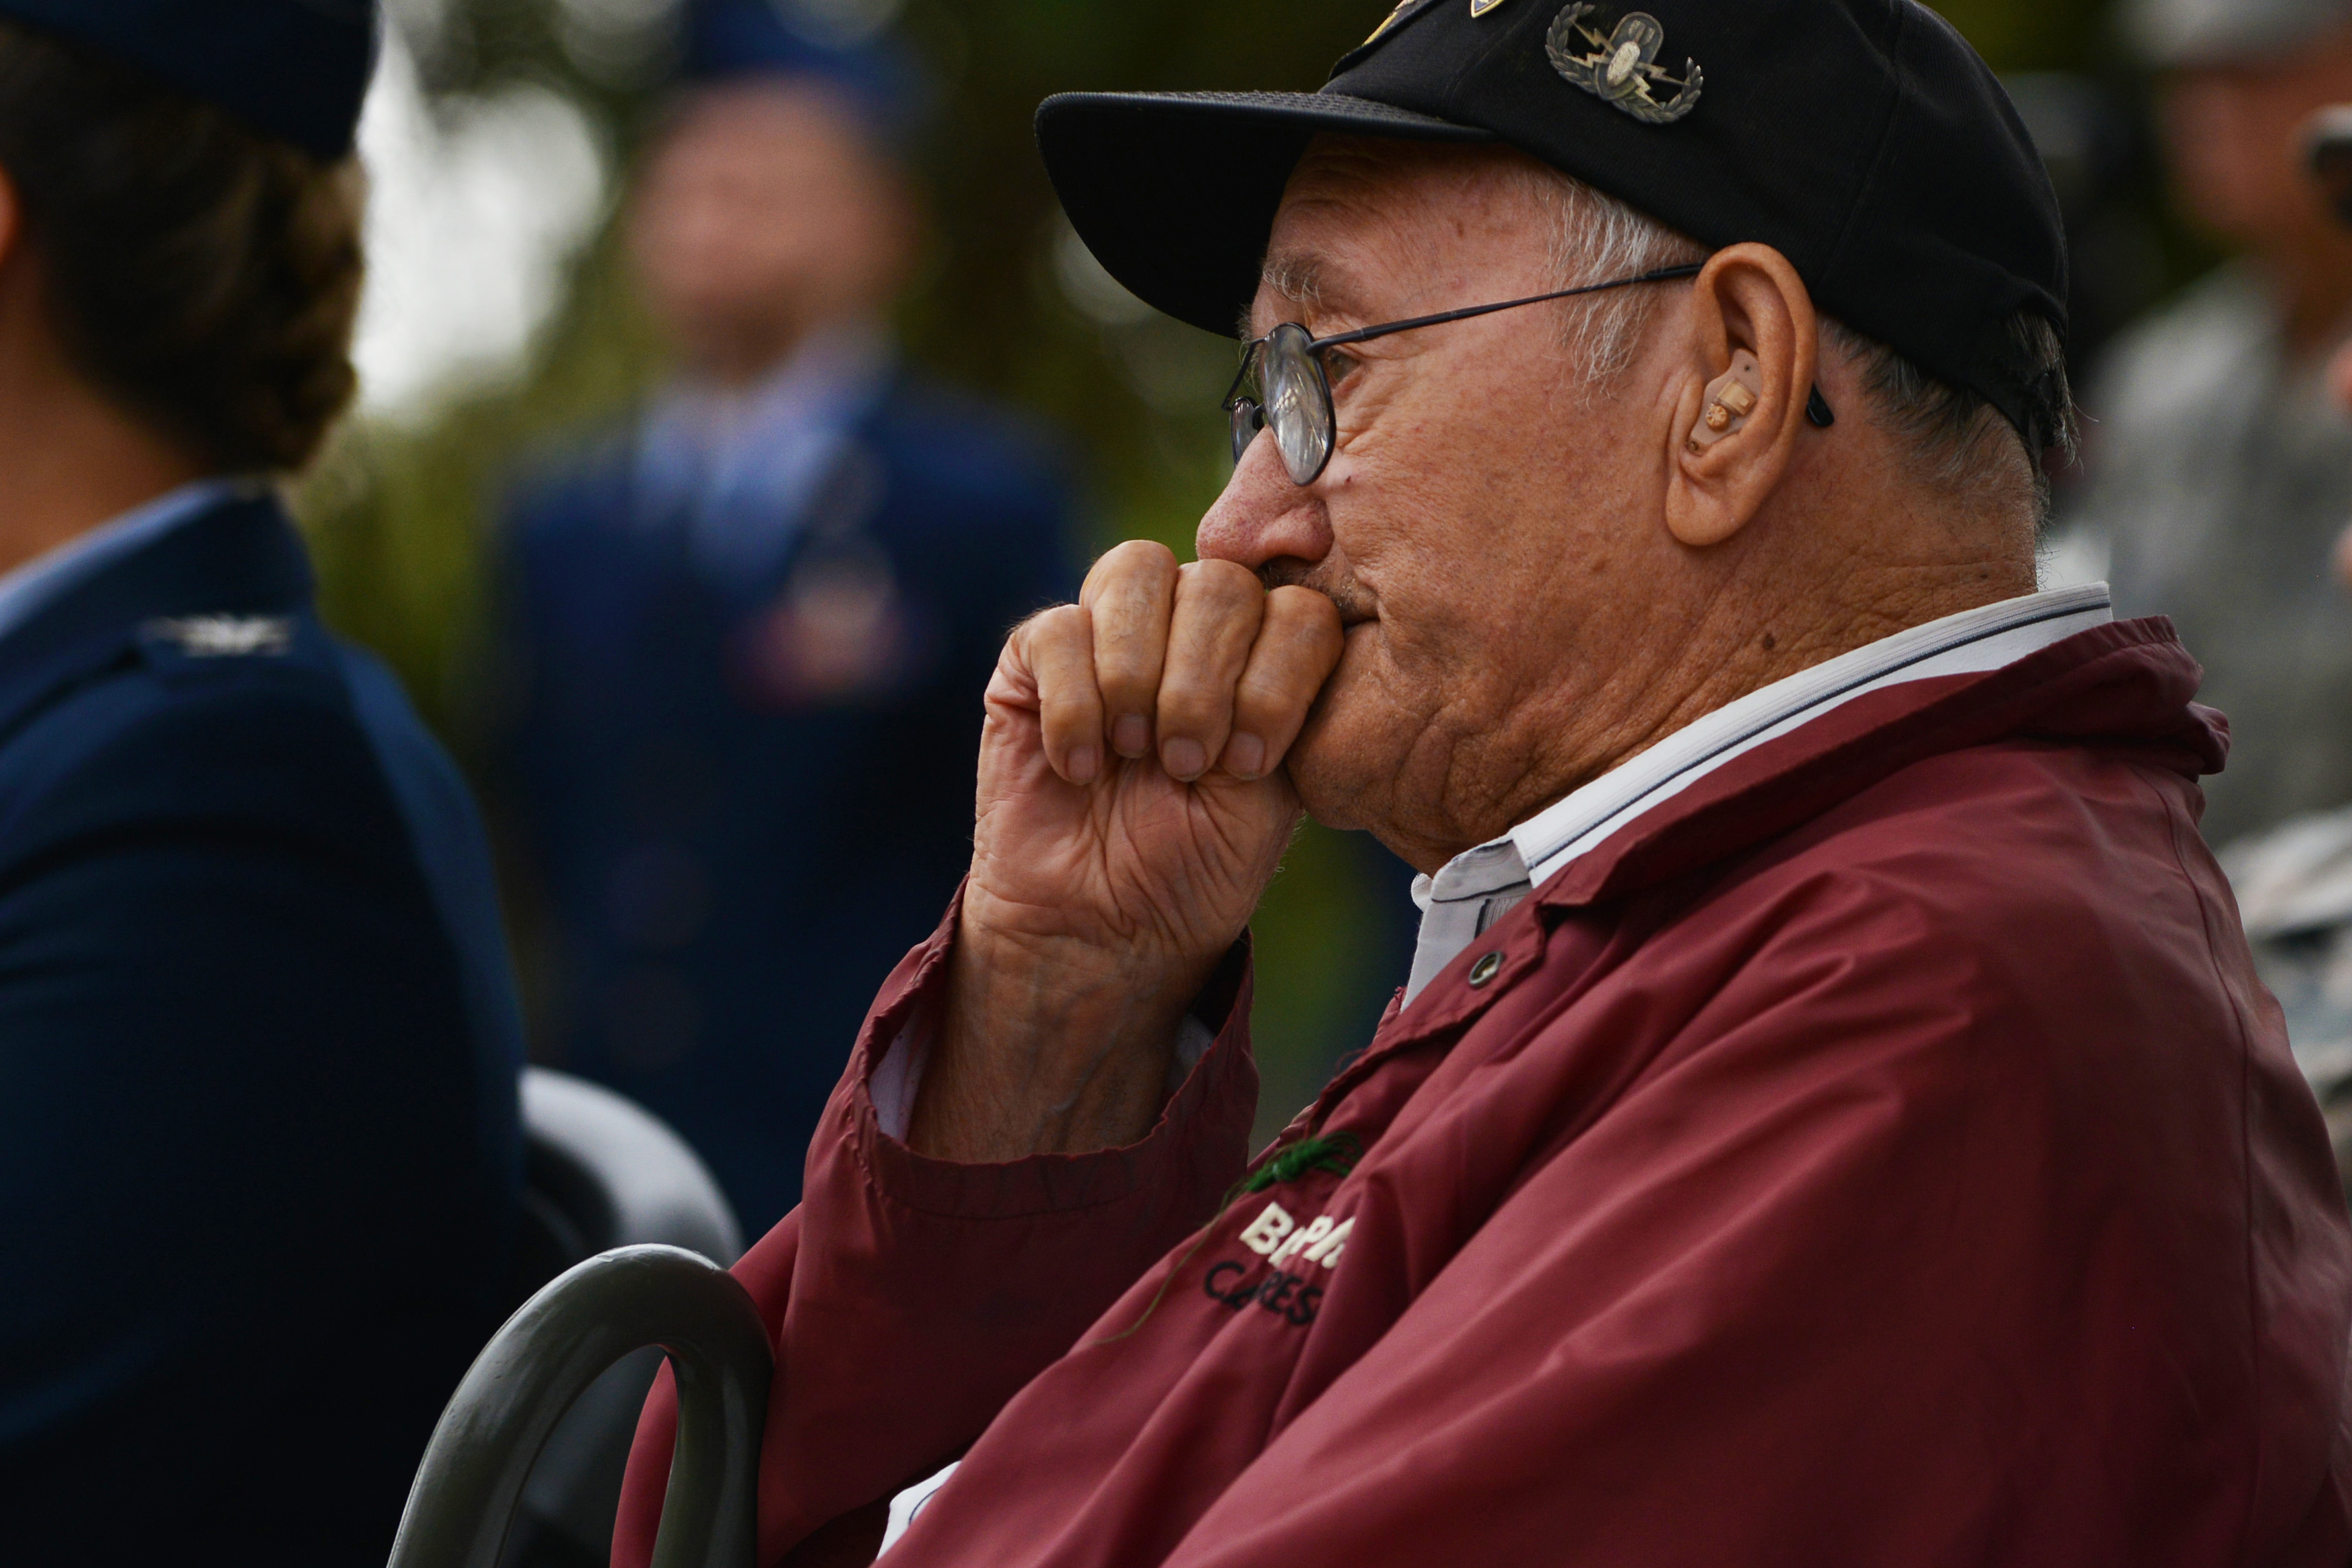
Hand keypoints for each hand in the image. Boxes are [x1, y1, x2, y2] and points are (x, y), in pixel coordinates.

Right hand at [908, 541, 1344, 1162]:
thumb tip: (1303, 614)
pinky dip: (1074, 705)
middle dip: (1205, 681)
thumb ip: (1291, 703)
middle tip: (1186, 765)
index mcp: (1267, 656)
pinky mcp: (1035, 657)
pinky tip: (1081, 767)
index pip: (1299, 605)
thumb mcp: (1274, 795)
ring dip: (1140, 674)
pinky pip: (1058, 628)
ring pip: (1137, 571)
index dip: (1277, 677)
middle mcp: (1195, 628)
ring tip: (1135, 756)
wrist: (1105, 928)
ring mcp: (1114, 633)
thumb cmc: (1197, 867)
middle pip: (1220, 581)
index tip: (1251, 763)